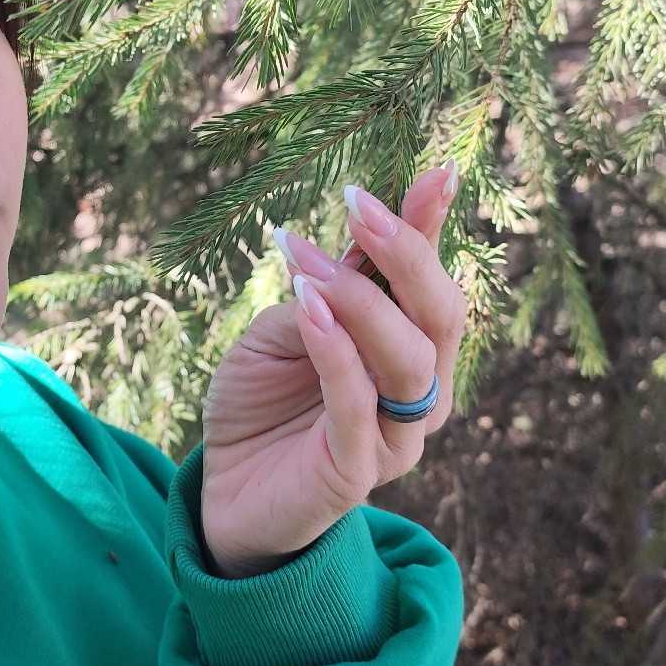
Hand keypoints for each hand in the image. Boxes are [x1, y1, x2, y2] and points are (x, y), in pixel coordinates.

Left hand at [199, 165, 466, 576]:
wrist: (224, 493)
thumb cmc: (260, 403)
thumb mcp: (286, 327)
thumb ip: (327, 290)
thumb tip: (357, 232)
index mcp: (412, 352)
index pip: (434, 283)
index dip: (434, 228)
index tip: (436, 171)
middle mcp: (421, 394)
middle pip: (442, 317)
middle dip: (406, 253)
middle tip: (358, 204)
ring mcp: (396, 438)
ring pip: (409, 359)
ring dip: (360, 299)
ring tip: (308, 260)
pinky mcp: (356, 473)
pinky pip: (357, 406)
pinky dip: (336, 351)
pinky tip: (309, 305)